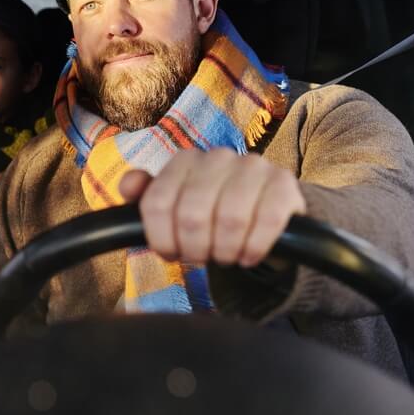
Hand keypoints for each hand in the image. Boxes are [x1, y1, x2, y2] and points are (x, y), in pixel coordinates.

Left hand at [118, 148, 305, 267]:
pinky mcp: (284, 184)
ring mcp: (254, 166)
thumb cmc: (209, 213)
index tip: (171, 253)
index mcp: (184, 160)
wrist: (262, 214)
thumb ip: (145, 197)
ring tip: (224, 257)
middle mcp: (218, 156)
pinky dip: (253, 248)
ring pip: (230, 219)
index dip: (161, 239)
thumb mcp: (173, 207)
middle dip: (194, 248)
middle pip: (192, 215)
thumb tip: (129, 186)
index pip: (157, 204)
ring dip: (224, 251)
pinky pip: (267, 222)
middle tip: (200, 258)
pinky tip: (247, 256)